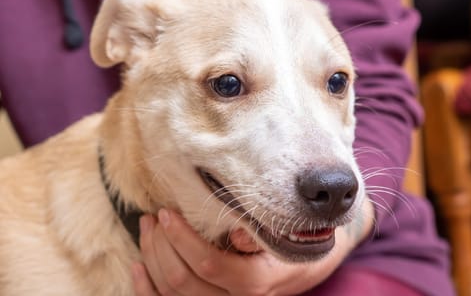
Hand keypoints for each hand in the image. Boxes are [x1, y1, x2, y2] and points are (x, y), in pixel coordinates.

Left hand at [133, 199, 373, 295]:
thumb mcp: (286, 235)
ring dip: (151, 259)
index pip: (208, 265)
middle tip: (154, 217)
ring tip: (147, 229)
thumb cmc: (293, 243)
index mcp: (255, 281)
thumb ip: (261, 234)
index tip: (168, 213)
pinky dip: (148, 289)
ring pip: (172, 295)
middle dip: (161, 245)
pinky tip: (138, 266)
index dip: (181, 239)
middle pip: (183, 282)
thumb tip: (235, 234)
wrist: (304, 266)